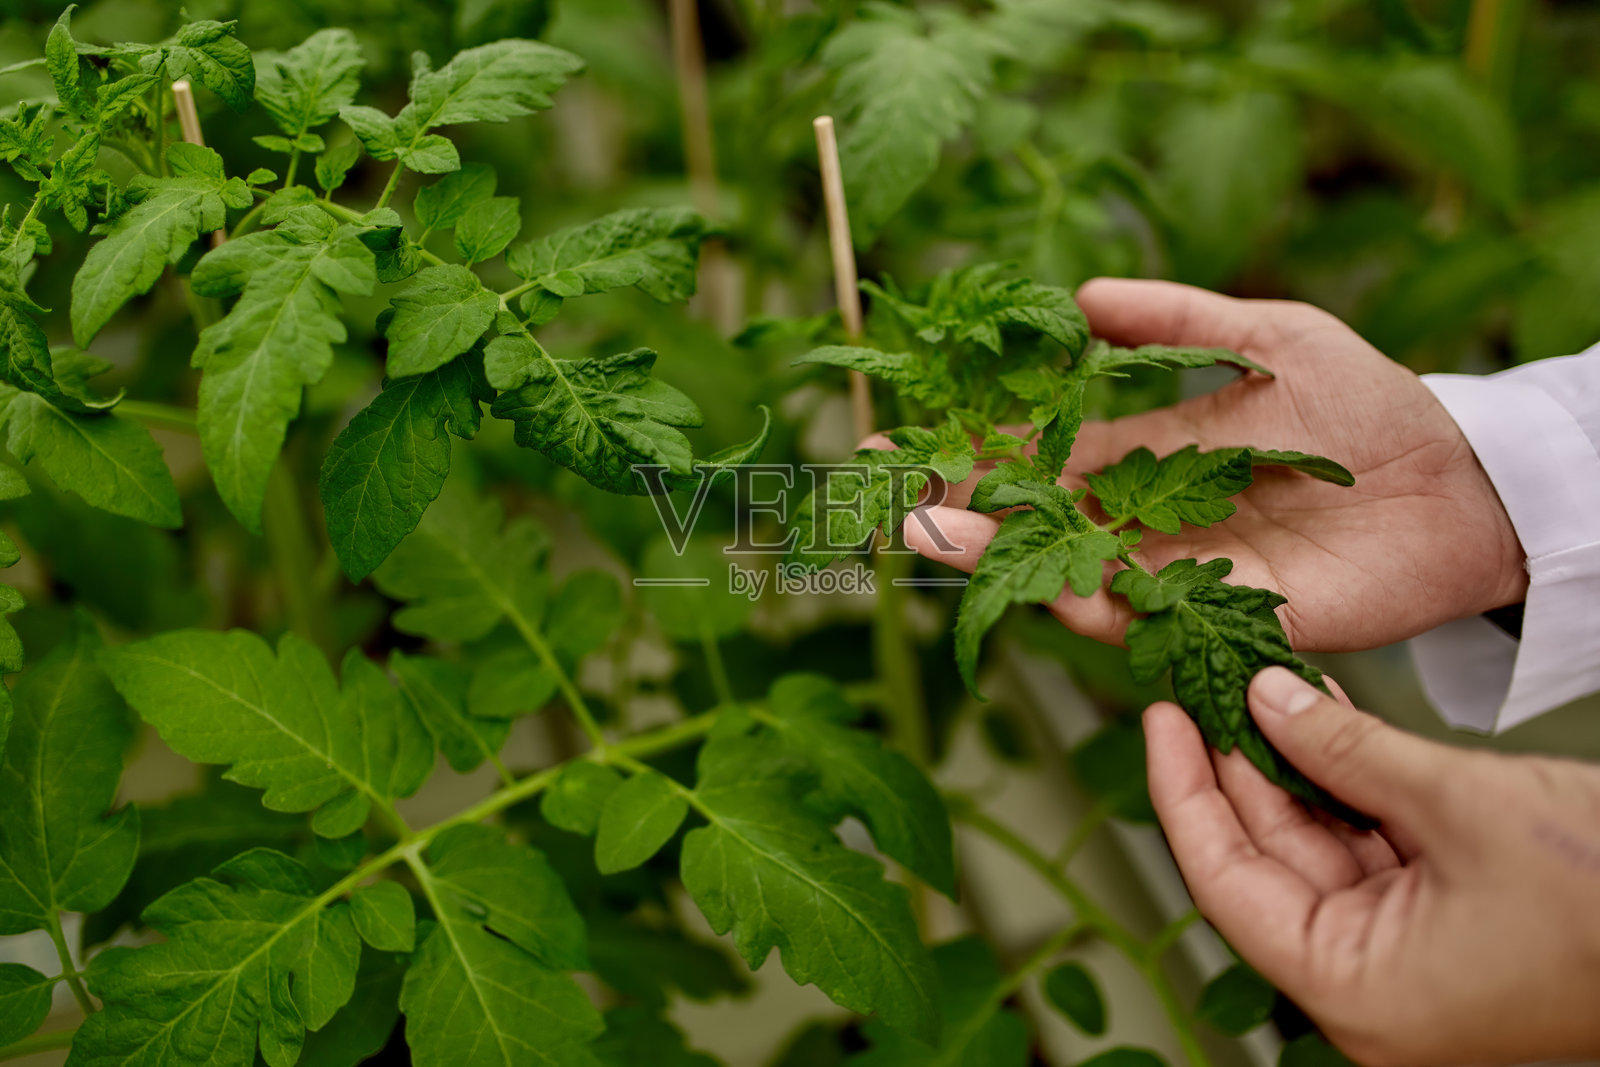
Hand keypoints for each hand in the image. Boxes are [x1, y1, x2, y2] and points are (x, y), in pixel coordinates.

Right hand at [904, 278, 1527, 651]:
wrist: (1456, 475)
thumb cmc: (1365, 403)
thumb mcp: (1266, 334)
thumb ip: (1176, 320)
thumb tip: (1080, 293)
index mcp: (1143, 458)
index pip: (1032, 461)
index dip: (964, 455)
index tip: (890, 443)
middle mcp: (1145, 523)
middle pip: (1032, 526)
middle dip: (956, 516)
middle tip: (885, 501)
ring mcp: (1180, 574)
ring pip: (1071, 576)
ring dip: (1003, 563)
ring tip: (936, 534)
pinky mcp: (1226, 621)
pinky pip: (1150, 620)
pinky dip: (1096, 607)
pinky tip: (1047, 583)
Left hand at [1147, 668, 1599, 1065]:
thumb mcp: (1457, 802)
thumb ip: (1345, 752)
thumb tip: (1264, 700)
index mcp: (1355, 992)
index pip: (1222, 881)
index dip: (1182, 792)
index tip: (1160, 720)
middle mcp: (1368, 986)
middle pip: (1264, 861)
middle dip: (1237, 766)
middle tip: (1204, 684)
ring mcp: (1405, 957)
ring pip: (1316, 847)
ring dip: (1293, 768)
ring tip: (1260, 684)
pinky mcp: (1440, 925)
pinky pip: (1368, 847)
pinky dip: (1346, 786)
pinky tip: (1321, 720)